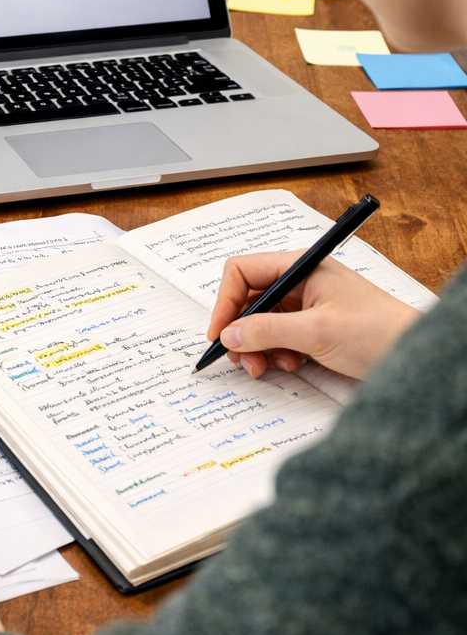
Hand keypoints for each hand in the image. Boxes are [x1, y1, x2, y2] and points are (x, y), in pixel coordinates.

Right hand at [206, 252, 419, 379]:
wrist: (414, 355)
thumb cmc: (377, 332)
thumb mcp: (315, 331)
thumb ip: (266, 330)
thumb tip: (228, 334)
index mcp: (299, 268)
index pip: (242, 272)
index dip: (225, 301)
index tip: (219, 332)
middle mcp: (299, 281)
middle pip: (248, 299)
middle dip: (240, 330)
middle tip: (241, 358)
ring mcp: (305, 304)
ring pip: (259, 321)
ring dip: (256, 346)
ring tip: (265, 367)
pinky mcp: (311, 326)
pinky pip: (277, 336)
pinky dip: (275, 353)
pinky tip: (290, 364)